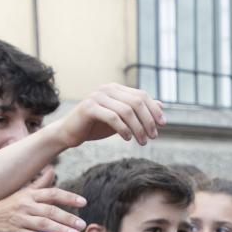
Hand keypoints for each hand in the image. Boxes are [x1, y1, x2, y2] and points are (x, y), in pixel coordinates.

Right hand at [0, 187, 86, 231]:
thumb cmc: (5, 207)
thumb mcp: (21, 193)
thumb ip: (38, 184)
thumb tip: (51, 170)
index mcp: (29, 195)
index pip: (53, 193)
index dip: (69, 197)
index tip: (84, 202)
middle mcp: (25, 205)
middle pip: (51, 210)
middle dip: (68, 217)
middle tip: (82, 224)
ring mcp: (20, 219)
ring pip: (44, 224)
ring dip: (60, 229)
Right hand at [48, 83, 165, 148]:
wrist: (69, 133)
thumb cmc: (95, 126)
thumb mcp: (120, 119)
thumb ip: (137, 111)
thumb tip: (161, 105)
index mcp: (115, 89)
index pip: (141, 95)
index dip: (154, 110)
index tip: (162, 125)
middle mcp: (107, 89)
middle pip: (137, 102)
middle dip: (148, 120)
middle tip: (153, 137)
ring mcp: (97, 96)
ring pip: (127, 111)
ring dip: (138, 128)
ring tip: (142, 142)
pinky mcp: (89, 107)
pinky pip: (113, 117)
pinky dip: (124, 129)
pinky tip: (128, 139)